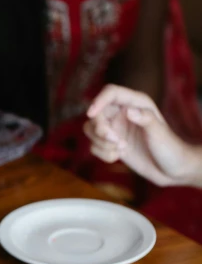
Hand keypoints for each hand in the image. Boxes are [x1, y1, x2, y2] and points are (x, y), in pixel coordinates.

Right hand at [84, 85, 201, 187]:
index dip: (98, 100)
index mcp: (135, 103)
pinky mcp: (111, 144)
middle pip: (96, 113)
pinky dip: (103, 153)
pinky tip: (118, 156)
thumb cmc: (171, 148)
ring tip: (120, 150)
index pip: (111, 92)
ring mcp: (115, 129)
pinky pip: (94, 145)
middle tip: (114, 140)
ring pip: (91, 129)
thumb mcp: (160, 132)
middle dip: (100, 128)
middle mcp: (122, 113)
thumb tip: (128, 110)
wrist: (173, 171)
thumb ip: (146, 119)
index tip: (91, 114)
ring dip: (101, 142)